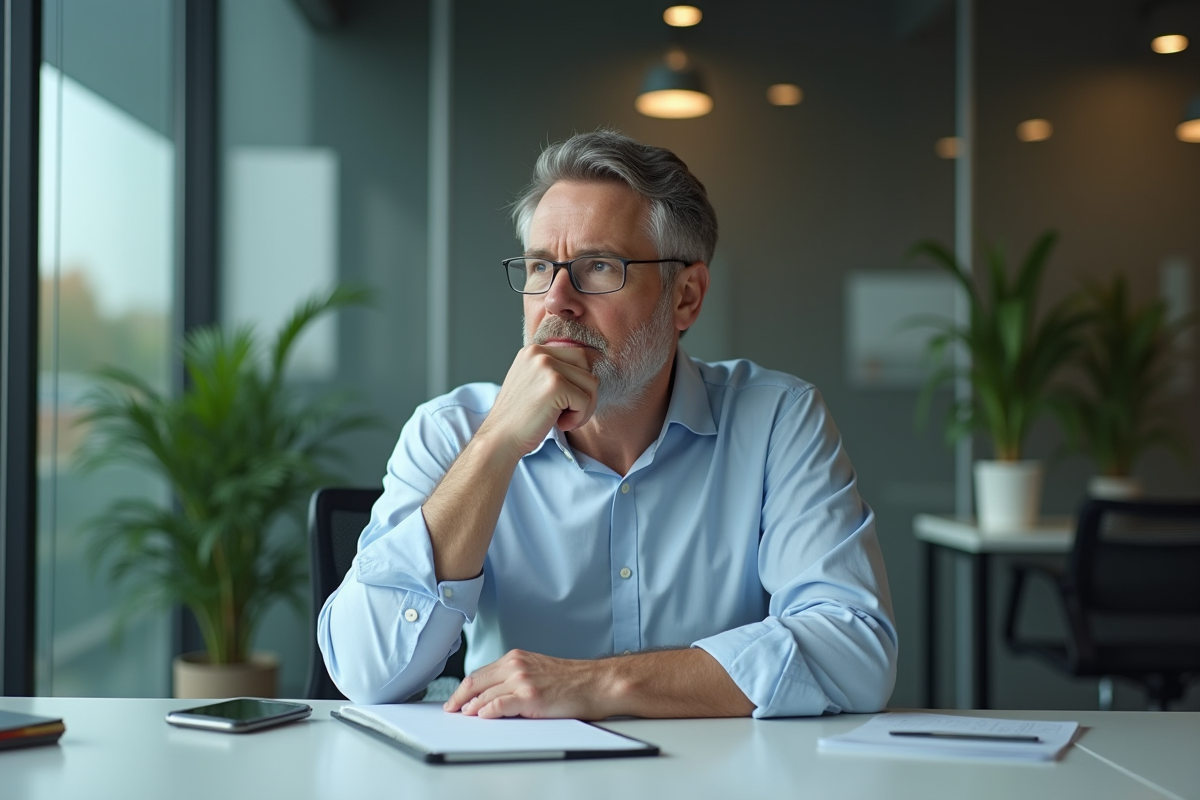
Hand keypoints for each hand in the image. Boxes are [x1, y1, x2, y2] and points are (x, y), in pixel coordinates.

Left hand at [443, 649, 614, 719]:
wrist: (595, 683)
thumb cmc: (570, 681)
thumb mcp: (536, 671)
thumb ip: (513, 678)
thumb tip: (490, 696)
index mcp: (515, 659)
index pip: (479, 673)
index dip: (463, 688)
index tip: (455, 700)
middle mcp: (516, 666)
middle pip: (476, 681)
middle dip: (459, 698)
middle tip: (451, 710)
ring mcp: (522, 680)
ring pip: (485, 695)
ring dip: (471, 707)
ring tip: (464, 716)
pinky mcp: (530, 696)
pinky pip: (500, 705)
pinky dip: (487, 711)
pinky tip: (481, 717)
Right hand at [477, 345, 598, 456]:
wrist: (500, 439)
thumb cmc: (519, 418)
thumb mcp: (532, 383)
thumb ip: (553, 372)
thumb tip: (588, 375)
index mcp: (533, 351)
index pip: (576, 357)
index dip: (577, 383)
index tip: (563, 403)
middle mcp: (539, 353)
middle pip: (586, 366)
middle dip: (586, 392)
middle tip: (569, 413)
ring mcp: (547, 367)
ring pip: (590, 383)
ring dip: (584, 407)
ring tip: (563, 419)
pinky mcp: (555, 385)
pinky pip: (585, 400)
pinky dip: (579, 417)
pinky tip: (560, 424)